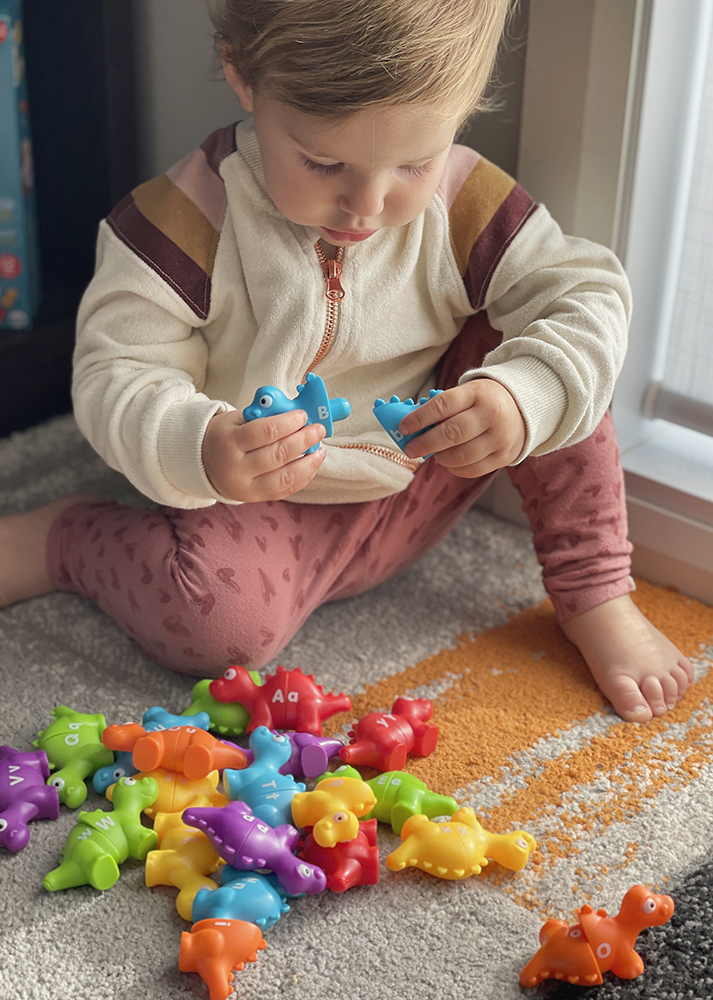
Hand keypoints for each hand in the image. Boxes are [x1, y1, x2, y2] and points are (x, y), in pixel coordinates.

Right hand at [202, 408, 326, 501]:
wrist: (203, 465)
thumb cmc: (224, 437)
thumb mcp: (236, 420)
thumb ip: (264, 417)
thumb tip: (297, 415)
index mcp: (230, 443)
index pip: (265, 432)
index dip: (288, 423)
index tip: (303, 415)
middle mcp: (237, 468)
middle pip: (277, 455)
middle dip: (303, 440)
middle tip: (317, 430)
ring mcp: (247, 487)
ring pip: (285, 477)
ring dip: (308, 463)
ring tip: (320, 450)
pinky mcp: (256, 498)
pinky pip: (285, 490)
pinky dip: (303, 477)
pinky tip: (311, 465)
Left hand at [400, 379, 525, 476]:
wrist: (524, 409)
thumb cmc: (484, 401)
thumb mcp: (467, 394)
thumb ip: (442, 408)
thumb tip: (411, 428)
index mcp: (478, 393)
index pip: (443, 405)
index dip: (420, 418)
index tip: (403, 427)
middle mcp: (491, 415)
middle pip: (452, 433)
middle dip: (425, 443)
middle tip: (410, 448)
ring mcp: (500, 438)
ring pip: (461, 456)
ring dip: (440, 457)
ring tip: (433, 454)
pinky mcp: (503, 457)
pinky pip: (472, 469)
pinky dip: (454, 468)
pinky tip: (448, 461)